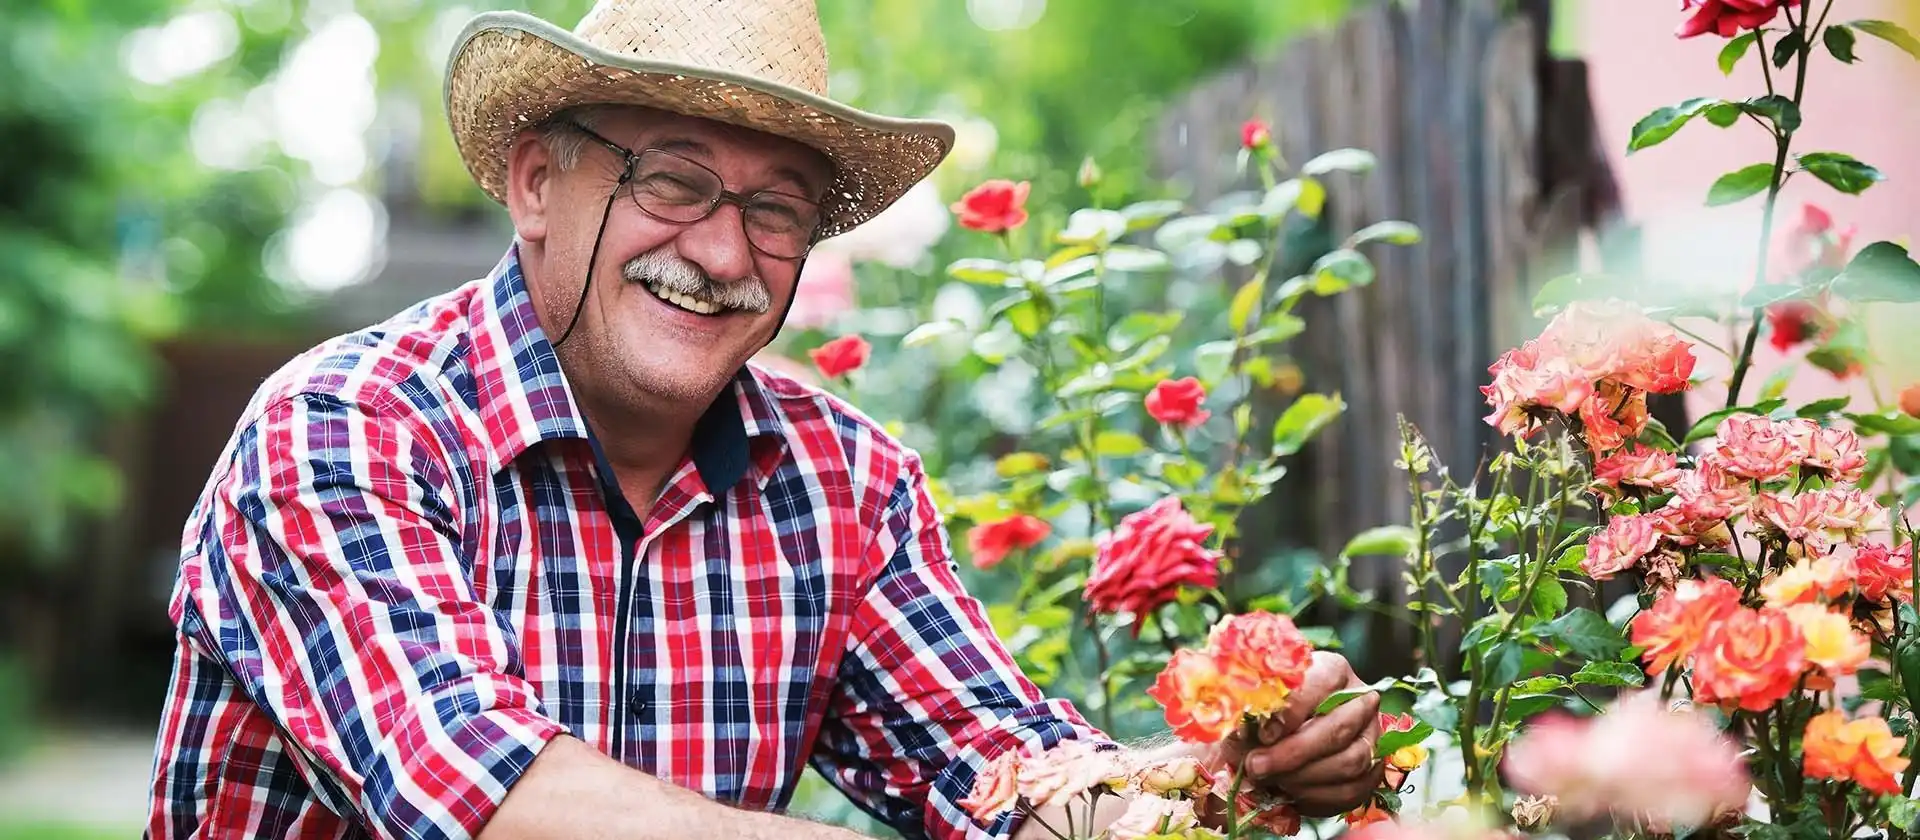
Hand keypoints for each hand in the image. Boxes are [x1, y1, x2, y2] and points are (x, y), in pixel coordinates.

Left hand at [1218, 651, 1384, 816]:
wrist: (1272, 737)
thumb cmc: (1261, 711)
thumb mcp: (1250, 699)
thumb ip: (1247, 708)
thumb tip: (1242, 730)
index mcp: (1332, 669)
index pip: (1323, 681)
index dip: (1293, 709)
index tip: (1263, 732)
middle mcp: (1360, 700)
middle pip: (1339, 728)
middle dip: (1293, 753)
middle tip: (1256, 766)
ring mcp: (1370, 736)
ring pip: (1350, 762)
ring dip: (1304, 778)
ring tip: (1270, 780)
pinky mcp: (1370, 770)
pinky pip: (1352, 790)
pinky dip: (1317, 797)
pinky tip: (1289, 793)